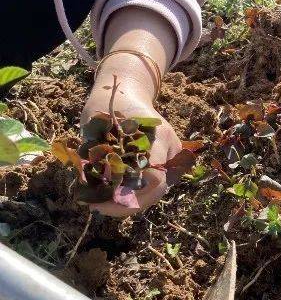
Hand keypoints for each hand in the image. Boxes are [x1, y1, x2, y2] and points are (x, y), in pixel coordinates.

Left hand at [80, 77, 180, 217]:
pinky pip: (152, 186)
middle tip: (97, 208)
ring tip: (101, 205)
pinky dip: (132, 196)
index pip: (153, 175)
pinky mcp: (167, 163)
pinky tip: (111, 198)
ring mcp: (171, 157)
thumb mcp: (98, 122)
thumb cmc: (111, 104)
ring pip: (155, 192)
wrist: (129, 91)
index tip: (102, 200)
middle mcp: (170, 150)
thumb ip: (97, 151)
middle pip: (156, 190)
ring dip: (129, 203)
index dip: (129, 193)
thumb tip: (89, 185)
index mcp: (158, 137)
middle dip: (127, 205)